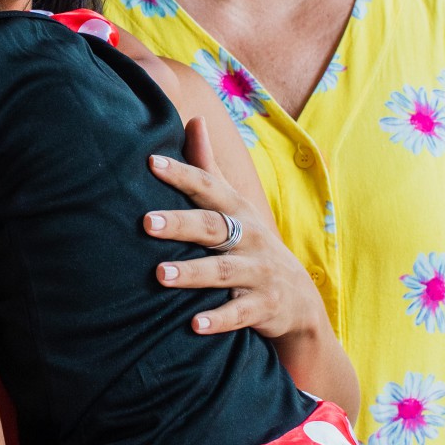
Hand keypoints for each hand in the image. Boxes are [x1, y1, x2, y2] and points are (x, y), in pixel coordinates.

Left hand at [144, 117, 328, 340]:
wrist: (300, 303)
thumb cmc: (252, 246)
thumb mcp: (236, 207)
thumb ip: (210, 168)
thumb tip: (193, 119)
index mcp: (239, 211)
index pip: (209, 187)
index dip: (182, 173)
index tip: (151, 162)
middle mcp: (251, 238)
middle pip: (213, 227)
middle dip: (179, 224)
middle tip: (145, 222)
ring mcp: (260, 273)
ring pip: (224, 271)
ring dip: (192, 273)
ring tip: (159, 274)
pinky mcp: (265, 307)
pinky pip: (240, 313)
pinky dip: (218, 319)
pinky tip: (193, 325)